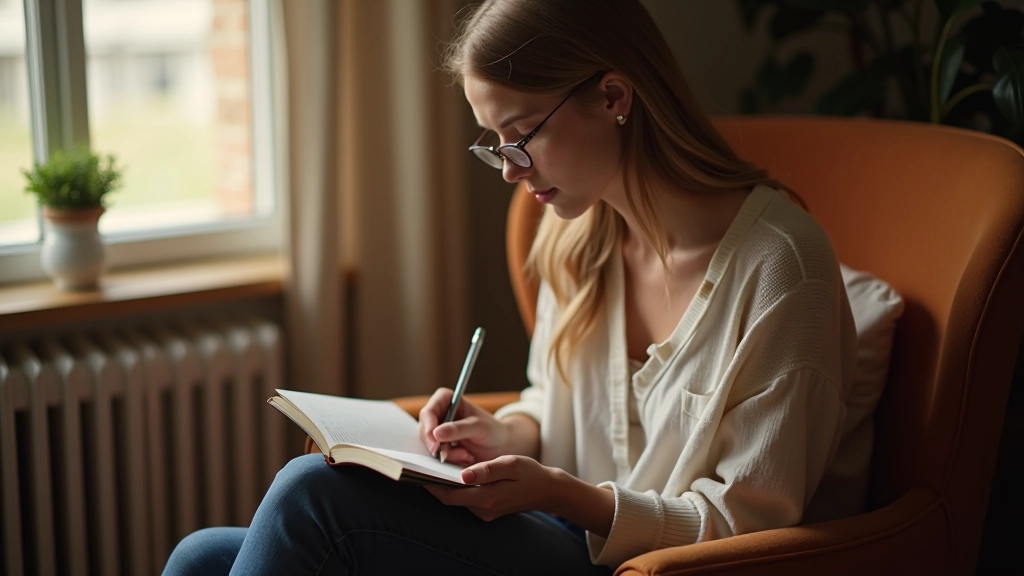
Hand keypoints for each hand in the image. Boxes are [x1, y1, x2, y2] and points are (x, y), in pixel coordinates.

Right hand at [418, 387, 510, 465]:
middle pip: (425, 430)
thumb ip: (459, 429)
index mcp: (446, 400)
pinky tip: (466, 457)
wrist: (499, 446)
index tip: (435, 439)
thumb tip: (436, 433)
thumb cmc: (492, 430)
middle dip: (436, 444)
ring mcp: (438, 431)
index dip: (428, 425)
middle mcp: (439, 414)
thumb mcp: (479, 427)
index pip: (429, 411)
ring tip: (467, 454)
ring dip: (447, 454)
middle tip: (446, 454)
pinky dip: (450, 459)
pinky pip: (436, 456)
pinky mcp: (440, 446)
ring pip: (430, 445)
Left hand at [424, 455, 563, 520]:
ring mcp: (486, 512)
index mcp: (487, 498)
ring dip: (446, 485)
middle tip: (420, 466)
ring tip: (434, 465)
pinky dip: (457, 488)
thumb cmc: (530, 474)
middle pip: (450, 498)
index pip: (450, 494)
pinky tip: (453, 473)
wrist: (548, 491)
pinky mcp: (488, 510)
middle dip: (434, 484)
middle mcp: (484, 510)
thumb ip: (486, 470)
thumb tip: (463, 474)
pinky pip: (466, 499)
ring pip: (457, 499)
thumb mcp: (510, 464)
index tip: (418, 471)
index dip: (432, 484)